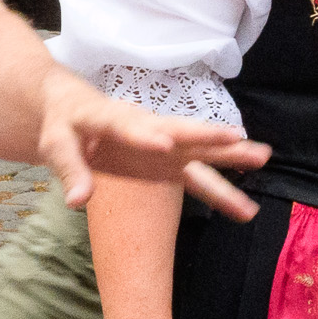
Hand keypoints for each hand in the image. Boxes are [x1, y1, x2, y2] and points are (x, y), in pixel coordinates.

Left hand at [34, 66, 267, 217]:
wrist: (75, 109)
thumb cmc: (62, 124)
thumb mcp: (55, 143)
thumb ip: (69, 169)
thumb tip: (78, 200)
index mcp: (109, 116)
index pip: (127, 125)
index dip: (144, 134)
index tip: (164, 144)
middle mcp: (145, 126)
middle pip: (179, 130)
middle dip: (207, 135)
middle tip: (237, 138)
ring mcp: (161, 143)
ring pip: (199, 150)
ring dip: (228, 155)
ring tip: (263, 157)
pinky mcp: (168, 162)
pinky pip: (197, 178)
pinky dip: (220, 191)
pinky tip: (246, 209)